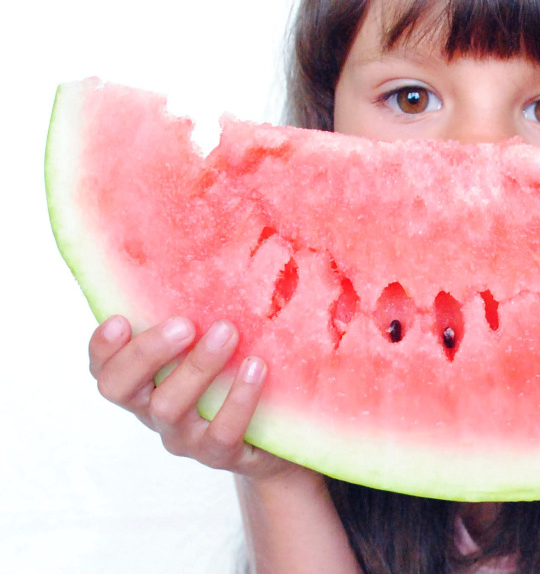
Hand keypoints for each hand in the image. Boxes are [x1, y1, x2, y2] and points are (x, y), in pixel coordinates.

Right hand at [89, 314, 303, 479]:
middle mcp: (153, 409)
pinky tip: (255, 368)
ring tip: (227, 333)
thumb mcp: (215, 337)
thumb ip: (201, 308)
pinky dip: (238, 399)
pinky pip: (221, 433)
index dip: (102, 348)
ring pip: (169, 408)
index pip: (104, 367)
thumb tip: (214, 246)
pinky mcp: (220, 453)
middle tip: (183, 324)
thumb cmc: (238, 368)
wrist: (276, 431)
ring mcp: (183, 435)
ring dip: (197, 368)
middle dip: (147, 353)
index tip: (119, 319)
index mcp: (143, 380)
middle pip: (121, 389)